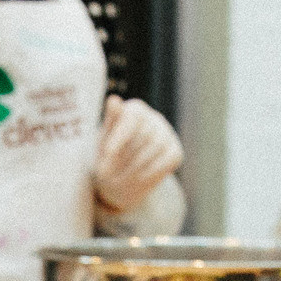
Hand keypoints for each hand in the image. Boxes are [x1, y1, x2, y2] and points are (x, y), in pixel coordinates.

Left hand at [92, 96, 181, 214]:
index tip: (107, 153)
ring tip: (116, 181)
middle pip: (144, 135)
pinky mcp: (175, 152)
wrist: (121, 175)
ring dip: (134, 167)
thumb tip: (114, 99)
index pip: (133, 117)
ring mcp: (168, 135)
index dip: (121, 135)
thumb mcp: (104, 138)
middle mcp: (155, 118)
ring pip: (155, 149)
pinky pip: (165, 161)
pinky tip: (135, 180)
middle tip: (105, 173)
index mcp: (135, 109)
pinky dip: (149, 173)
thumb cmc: (110, 152)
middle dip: (124, 156)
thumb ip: (110, 121)